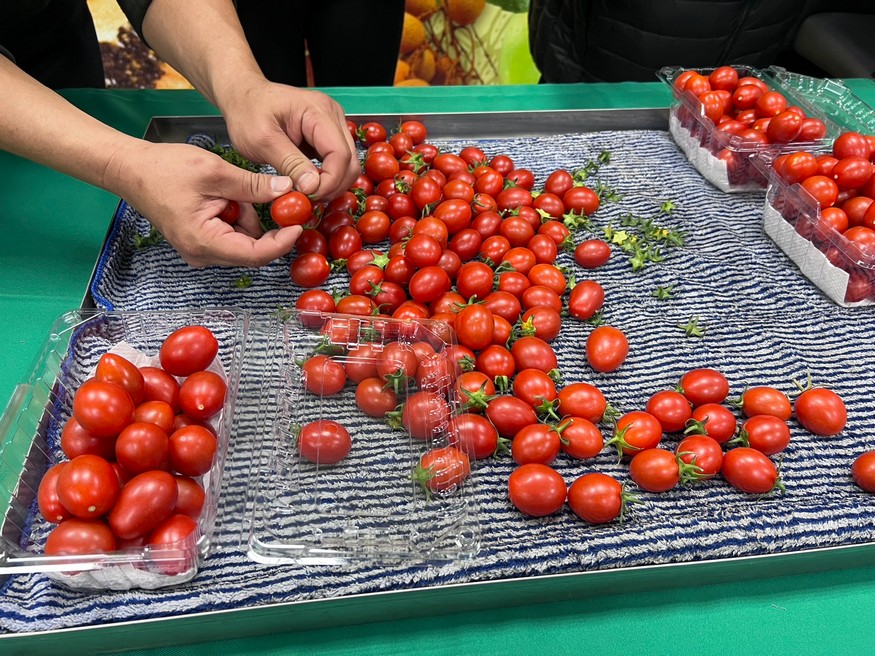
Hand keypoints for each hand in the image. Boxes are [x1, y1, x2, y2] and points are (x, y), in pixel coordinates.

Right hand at [110, 141, 301, 267]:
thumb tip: (287, 190)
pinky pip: (232, 233)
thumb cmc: (164, 169)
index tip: (299, 224)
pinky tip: (224, 196)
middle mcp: (203, 254)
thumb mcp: (215, 172)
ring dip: (248, 215)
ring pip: (244, 239)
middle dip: (264, 223)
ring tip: (229, 189)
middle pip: (252, 249)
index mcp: (204, 242)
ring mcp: (202, 250)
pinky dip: (237, 215)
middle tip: (272, 195)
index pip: (255, 255)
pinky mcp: (202, 241)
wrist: (130, 169)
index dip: (281, 242)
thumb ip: (253, 186)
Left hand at [219, 78, 359, 200]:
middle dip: (332, 186)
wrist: (243, 96)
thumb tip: (312, 187)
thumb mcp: (262, 140)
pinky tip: (307, 184)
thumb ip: (289, 163)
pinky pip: (337, 163)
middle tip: (307, 199)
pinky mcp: (327, 136)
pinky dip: (326, 178)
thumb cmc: (248, 111)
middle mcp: (333, 116)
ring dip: (331, 184)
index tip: (308, 196)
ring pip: (347, 165)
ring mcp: (333, 125)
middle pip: (350, 161)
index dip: (329, 181)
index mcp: (319, 111)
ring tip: (306, 193)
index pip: (340, 154)